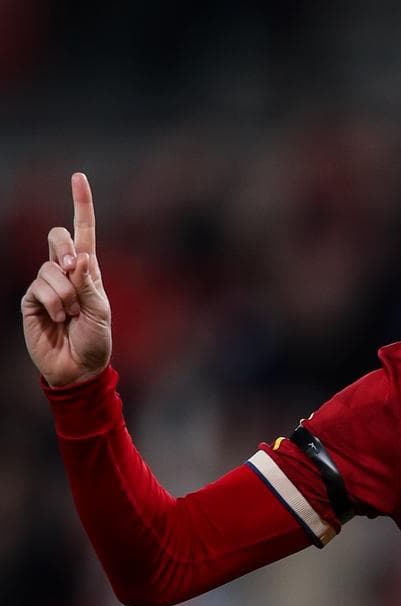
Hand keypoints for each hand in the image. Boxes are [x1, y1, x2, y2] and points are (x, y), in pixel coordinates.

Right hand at [21, 173, 111, 386]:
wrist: (78, 367)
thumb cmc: (96, 340)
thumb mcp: (102, 310)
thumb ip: (90, 283)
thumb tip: (79, 256)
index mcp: (88, 270)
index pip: (83, 231)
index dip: (81, 204)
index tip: (78, 176)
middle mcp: (65, 271)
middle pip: (57, 237)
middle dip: (64, 249)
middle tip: (75, 271)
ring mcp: (46, 284)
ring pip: (50, 267)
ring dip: (65, 292)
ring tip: (71, 314)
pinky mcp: (31, 299)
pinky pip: (40, 287)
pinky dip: (54, 303)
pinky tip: (59, 318)